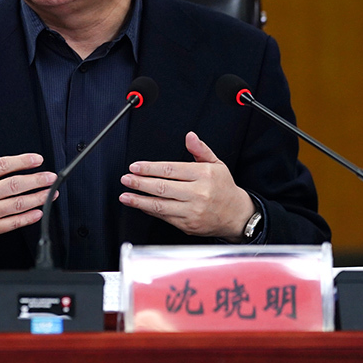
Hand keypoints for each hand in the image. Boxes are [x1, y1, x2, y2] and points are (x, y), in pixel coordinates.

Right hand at [0, 126, 57, 246]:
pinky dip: (27, 218)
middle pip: (13, 185)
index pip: (0, 165)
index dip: (21, 161)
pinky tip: (38, 212)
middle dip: (36, 180)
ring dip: (37, 198)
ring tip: (51, 192)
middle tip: (51, 177)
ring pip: (16, 204)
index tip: (36, 159)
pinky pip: (12, 223)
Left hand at [118, 131, 255, 239]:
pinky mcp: (189, 225)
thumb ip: (200, 150)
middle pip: (163, 187)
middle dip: (140, 183)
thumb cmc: (224, 188)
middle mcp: (198, 193)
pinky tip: (141, 205)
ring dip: (140, 201)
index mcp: (203, 175)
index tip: (135, 167)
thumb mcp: (216, 164)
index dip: (150, 168)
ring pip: (161, 205)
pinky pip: (165, 217)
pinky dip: (151, 211)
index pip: (171, 170)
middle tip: (126, 179)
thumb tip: (190, 136)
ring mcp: (193, 211)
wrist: (237, 216)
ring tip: (126, 196)